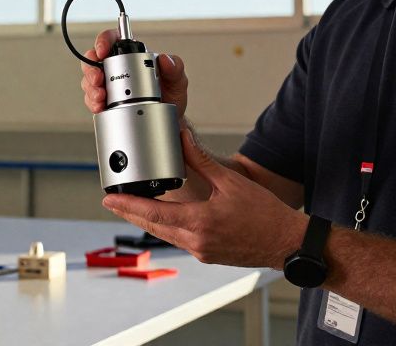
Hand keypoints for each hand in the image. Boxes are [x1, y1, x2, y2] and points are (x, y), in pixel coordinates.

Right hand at [79, 29, 187, 119]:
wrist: (169, 120)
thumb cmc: (170, 95)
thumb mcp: (178, 80)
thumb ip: (175, 67)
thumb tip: (165, 59)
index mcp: (133, 56)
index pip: (113, 40)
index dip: (103, 41)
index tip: (103, 51)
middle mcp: (118, 68)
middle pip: (94, 61)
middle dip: (92, 70)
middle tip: (99, 79)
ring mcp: (110, 85)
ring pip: (90, 80)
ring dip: (91, 88)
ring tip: (101, 97)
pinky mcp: (106, 101)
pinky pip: (92, 99)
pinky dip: (93, 103)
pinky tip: (99, 106)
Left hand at [102, 129, 306, 268]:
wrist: (287, 244)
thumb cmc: (265, 215)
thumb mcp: (231, 182)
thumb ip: (201, 161)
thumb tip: (182, 140)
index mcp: (200, 222)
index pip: (153, 213)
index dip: (128, 205)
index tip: (109, 198)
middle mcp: (196, 241)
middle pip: (152, 226)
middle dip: (130, 212)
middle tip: (112, 201)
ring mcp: (200, 251)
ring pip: (164, 234)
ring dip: (147, 220)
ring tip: (133, 206)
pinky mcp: (207, 255)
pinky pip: (179, 239)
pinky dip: (167, 227)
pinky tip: (165, 217)